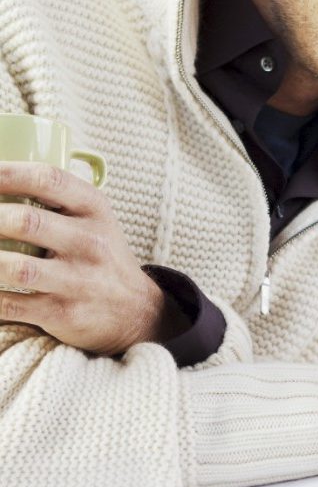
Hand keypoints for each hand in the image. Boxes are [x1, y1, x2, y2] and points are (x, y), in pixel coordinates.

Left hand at [0, 162, 184, 353]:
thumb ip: (56, 198)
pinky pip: (10, 304)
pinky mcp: (65, 314)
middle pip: (25, 221)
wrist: (136, 312)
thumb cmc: (100, 256)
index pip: (48, 179)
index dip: (5, 173)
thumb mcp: (94, 219)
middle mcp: (91, 243)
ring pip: (14, 268)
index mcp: (95, 210)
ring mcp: (79, 281)